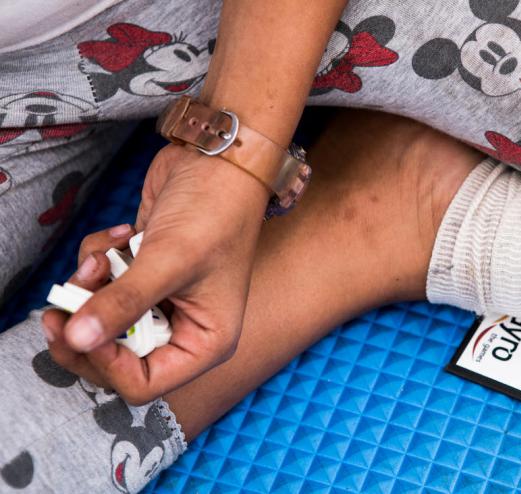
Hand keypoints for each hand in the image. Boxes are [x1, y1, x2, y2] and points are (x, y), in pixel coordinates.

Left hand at [42, 143, 268, 403]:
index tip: (82, 330)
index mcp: (205, 341)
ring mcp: (161, 300)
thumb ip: (122, 304)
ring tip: (104, 255)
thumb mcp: (170, 261)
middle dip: (87, 327)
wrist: (219, 158)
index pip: (144, 382)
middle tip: (61, 305)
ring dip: (91, 286)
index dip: (106, 363)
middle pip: (114, 356)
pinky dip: (99, 259)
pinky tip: (123, 233)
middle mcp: (184, 327)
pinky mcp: (143, 273)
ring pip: (101, 317)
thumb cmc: (216, 213)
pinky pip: (102, 283)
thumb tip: (75, 340)